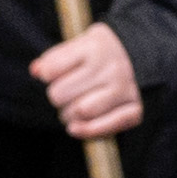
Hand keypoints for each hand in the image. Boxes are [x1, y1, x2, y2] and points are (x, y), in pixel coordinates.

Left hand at [31, 23, 145, 139]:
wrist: (141, 58)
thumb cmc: (98, 55)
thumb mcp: (77, 47)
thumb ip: (53, 58)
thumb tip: (36, 70)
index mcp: (95, 46)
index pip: (50, 70)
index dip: (47, 75)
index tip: (54, 74)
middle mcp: (112, 67)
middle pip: (60, 94)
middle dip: (57, 98)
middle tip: (64, 96)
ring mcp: (125, 88)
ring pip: (80, 112)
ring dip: (69, 116)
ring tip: (72, 110)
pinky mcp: (135, 109)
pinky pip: (104, 127)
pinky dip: (87, 131)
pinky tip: (76, 128)